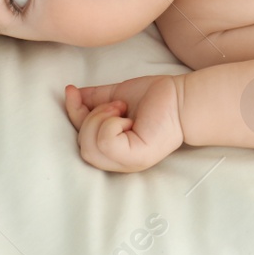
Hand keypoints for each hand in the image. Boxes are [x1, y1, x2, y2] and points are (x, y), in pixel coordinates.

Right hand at [64, 76, 185, 172]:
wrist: (182, 97)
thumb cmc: (156, 97)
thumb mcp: (117, 95)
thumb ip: (94, 98)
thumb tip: (72, 94)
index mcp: (114, 149)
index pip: (80, 138)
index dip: (72, 114)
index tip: (71, 91)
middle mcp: (120, 161)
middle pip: (82, 146)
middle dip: (91, 118)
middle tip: (117, 105)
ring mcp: (128, 163)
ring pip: (90, 147)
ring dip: (100, 119)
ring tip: (122, 109)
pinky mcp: (136, 158)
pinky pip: (105, 143)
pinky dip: (110, 125)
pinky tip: (128, 119)